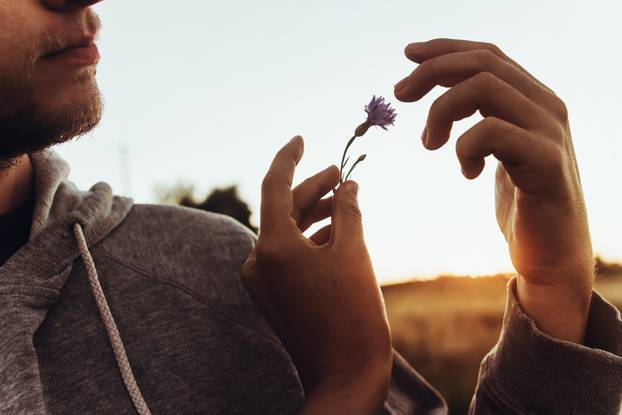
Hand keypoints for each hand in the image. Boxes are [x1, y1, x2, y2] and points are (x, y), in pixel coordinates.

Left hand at [242, 136, 391, 413]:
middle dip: (312, 188)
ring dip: (314, 213)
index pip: (274, 186)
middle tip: (339, 171)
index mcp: (272, 247)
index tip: (301, 138)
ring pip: (287, 232)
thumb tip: (348, 184)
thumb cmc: (353, 313)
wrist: (345, 375)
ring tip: (342, 196)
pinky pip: (289, 254)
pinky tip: (335, 229)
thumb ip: (347, 210)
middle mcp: (258, 261)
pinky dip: (310, 238)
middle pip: (283, 209)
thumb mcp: (353, 252)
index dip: (289, 157)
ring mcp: (263, 280)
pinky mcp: (273, 295)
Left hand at [394, 38, 593, 342]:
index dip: (445, 49)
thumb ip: (481, 119)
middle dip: (432, 72)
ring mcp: (550, 130)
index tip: (408, 55)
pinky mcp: (547, 160)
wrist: (551, 254)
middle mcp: (547, 105)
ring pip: (484, 88)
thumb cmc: (519, 204)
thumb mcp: (495, 153)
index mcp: (533, 99)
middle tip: (400, 95)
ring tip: (430, 144)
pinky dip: (465, 148)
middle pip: (483, 63)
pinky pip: (491, 131)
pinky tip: (467, 173)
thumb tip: (443, 98)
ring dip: (441, 111)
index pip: (488, 55)